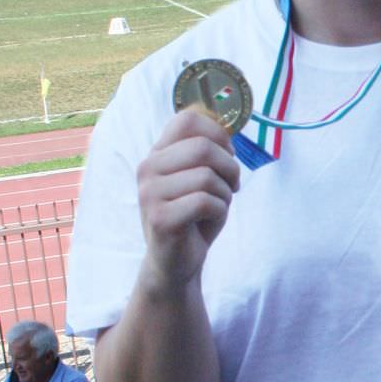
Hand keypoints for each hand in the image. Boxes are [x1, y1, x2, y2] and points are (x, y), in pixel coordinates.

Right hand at [136, 109, 240, 290]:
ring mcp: (150, 193)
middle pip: (203, 147)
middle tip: (232, 186)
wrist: (175, 261)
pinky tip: (209, 221)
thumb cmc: (194, 216)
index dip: (219, 134)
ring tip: (217, 207)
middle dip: (230, 167)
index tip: (227, 155)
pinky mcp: (160, 218)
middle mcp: (148, 168)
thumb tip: (228, 126)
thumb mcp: (201, 177)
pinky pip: (205, 202)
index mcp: (158, 153)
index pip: (188, 119)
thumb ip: (208, 152)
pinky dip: (220, 211)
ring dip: (225, 194)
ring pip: (207, 177)